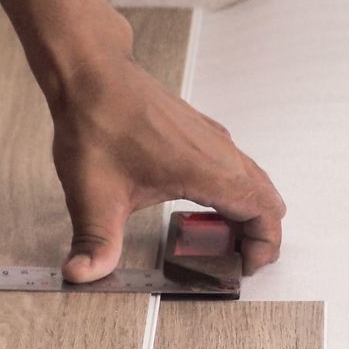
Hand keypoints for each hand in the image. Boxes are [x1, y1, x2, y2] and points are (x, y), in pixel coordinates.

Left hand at [46, 53, 283, 282]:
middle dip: (260, 234)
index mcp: (206, 171)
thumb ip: (95, 242)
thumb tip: (82, 274)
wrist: (91, 74)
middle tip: (238, 260)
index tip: (246, 266)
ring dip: (249, 212)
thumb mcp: (94, 195)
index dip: (265, 245)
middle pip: (266, 198)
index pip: (263, 212)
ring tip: (222, 238)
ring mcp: (212, 139)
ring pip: (254, 180)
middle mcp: (218, 152)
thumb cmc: (97, 122)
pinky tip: (203, 204)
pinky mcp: (201, 131)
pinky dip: (235, 191)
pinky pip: (236, 166)